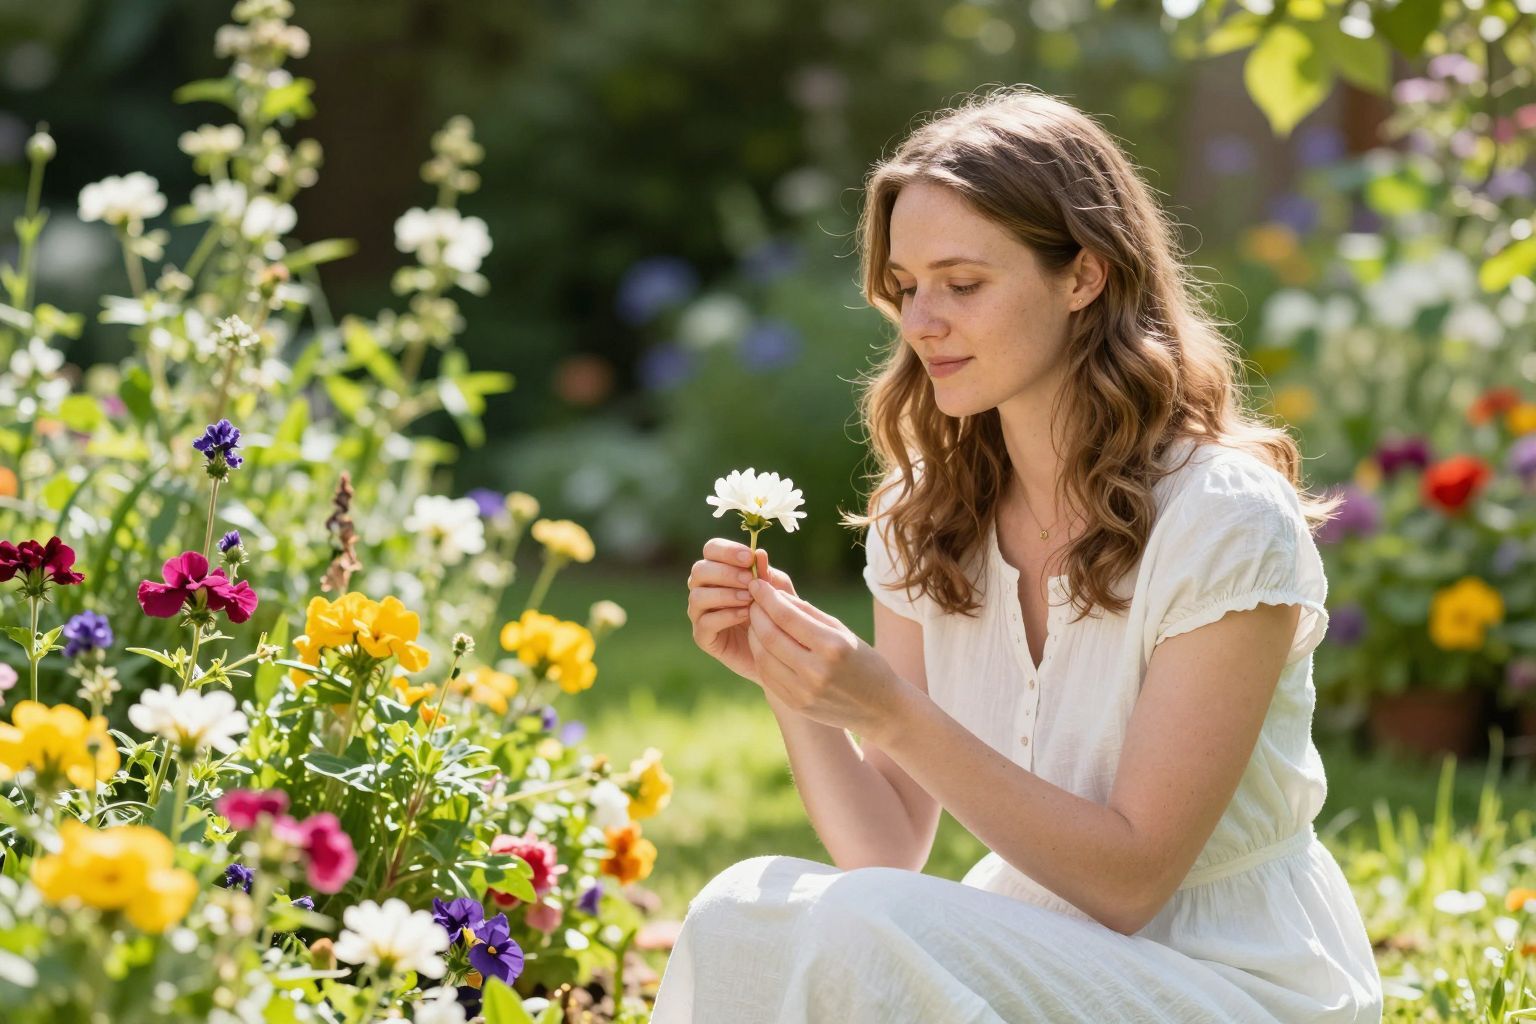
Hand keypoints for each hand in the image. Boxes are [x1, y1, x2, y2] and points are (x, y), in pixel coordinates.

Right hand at [687, 539, 797, 686]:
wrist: (778, 652)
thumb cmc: (776, 614)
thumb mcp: (778, 592)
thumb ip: (768, 574)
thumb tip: (759, 553)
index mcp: (719, 570)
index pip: (711, 549)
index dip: (727, 551)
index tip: (749, 558)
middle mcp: (704, 588)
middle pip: (700, 570)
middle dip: (726, 573)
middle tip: (750, 581)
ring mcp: (700, 613)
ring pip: (698, 596)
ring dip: (725, 595)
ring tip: (749, 600)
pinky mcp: (702, 636)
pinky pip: (704, 622)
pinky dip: (725, 616)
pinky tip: (746, 615)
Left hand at [744, 576, 903, 738]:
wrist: (879, 708)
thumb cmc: (864, 661)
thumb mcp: (842, 631)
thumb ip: (808, 613)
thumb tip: (776, 594)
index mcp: (832, 646)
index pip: (787, 616)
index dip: (767, 597)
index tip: (756, 584)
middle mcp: (816, 671)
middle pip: (770, 636)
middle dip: (756, 614)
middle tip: (752, 601)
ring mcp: (804, 691)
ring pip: (763, 657)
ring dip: (753, 635)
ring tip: (756, 621)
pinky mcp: (796, 704)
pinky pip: (768, 676)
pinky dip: (761, 656)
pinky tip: (763, 644)